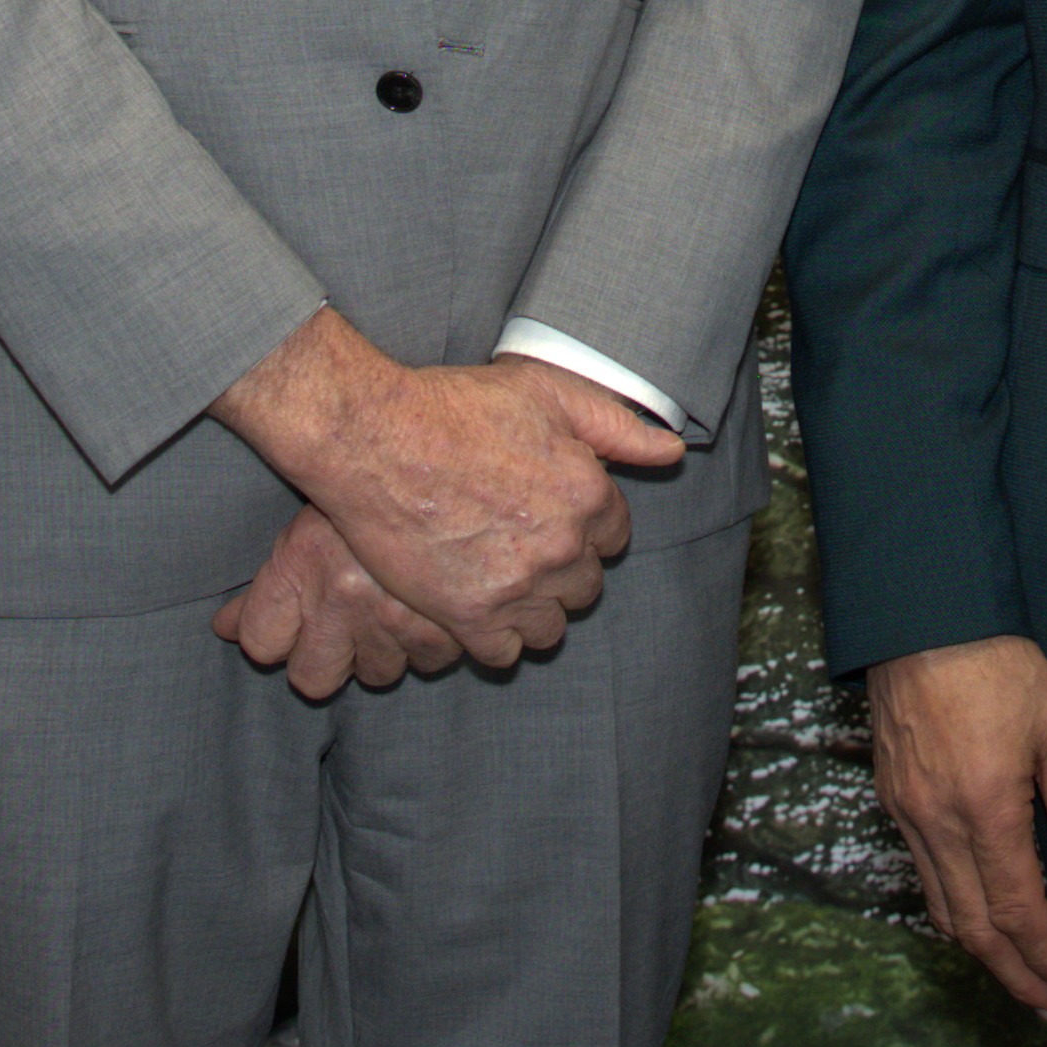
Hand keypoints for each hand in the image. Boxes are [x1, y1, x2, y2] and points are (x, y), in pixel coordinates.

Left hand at [213, 505, 460, 701]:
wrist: (447, 463)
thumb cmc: (371, 484)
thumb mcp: (311, 523)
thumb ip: (270, 584)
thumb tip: (224, 628)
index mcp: (301, 561)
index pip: (260, 642)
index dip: (273, 639)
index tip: (289, 628)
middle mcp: (342, 596)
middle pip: (311, 679)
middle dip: (325, 662)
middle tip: (343, 630)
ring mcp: (396, 616)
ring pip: (376, 675)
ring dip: (383, 651)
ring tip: (391, 610)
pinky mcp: (448, 626)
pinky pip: (429, 662)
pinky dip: (429, 643)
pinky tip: (429, 608)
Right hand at [214, 316, 683, 668]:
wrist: (374, 436)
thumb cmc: (453, 406)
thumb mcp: (544, 392)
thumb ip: (614, 425)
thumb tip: (673, 451)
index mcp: (588, 491)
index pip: (614, 535)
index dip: (583, 526)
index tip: (548, 518)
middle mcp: (563, 544)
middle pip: (584, 584)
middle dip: (560, 569)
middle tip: (517, 548)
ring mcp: (518, 584)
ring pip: (550, 626)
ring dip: (532, 609)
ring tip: (498, 582)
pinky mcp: (470, 615)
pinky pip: (504, 654)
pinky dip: (494, 639)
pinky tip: (475, 610)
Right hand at [868, 636, 1046, 1021]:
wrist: (920, 615)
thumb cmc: (996, 662)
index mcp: (987, 807)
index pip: (1018, 908)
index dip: (1046, 955)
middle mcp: (939, 822)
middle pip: (974, 927)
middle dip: (1015, 975)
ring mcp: (909, 814)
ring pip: (942, 909)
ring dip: (982, 953)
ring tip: (1019, 978)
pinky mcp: (894, 800)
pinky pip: (924, 876)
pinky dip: (954, 912)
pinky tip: (981, 920)